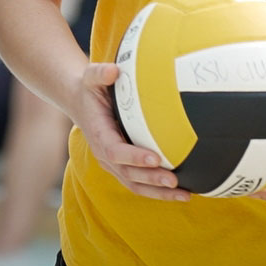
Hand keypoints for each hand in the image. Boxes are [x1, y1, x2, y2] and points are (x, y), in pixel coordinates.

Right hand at [69, 61, 189, 202]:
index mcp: (98, 135)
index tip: (154, 159)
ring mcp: (113, 164)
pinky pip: (140, 184)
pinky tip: (180, 192)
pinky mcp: (123, 167)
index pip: (114, 151)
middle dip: (151, 180)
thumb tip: (114, 71)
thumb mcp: (90, 77)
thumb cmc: (90, 90)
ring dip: (159, 192)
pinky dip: (158, 191)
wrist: (81, 103)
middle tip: (174, 181)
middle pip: (128, 174)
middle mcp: (104, 154)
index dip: (134, 157)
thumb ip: (100, 73)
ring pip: (135, 185)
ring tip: (184, 195)